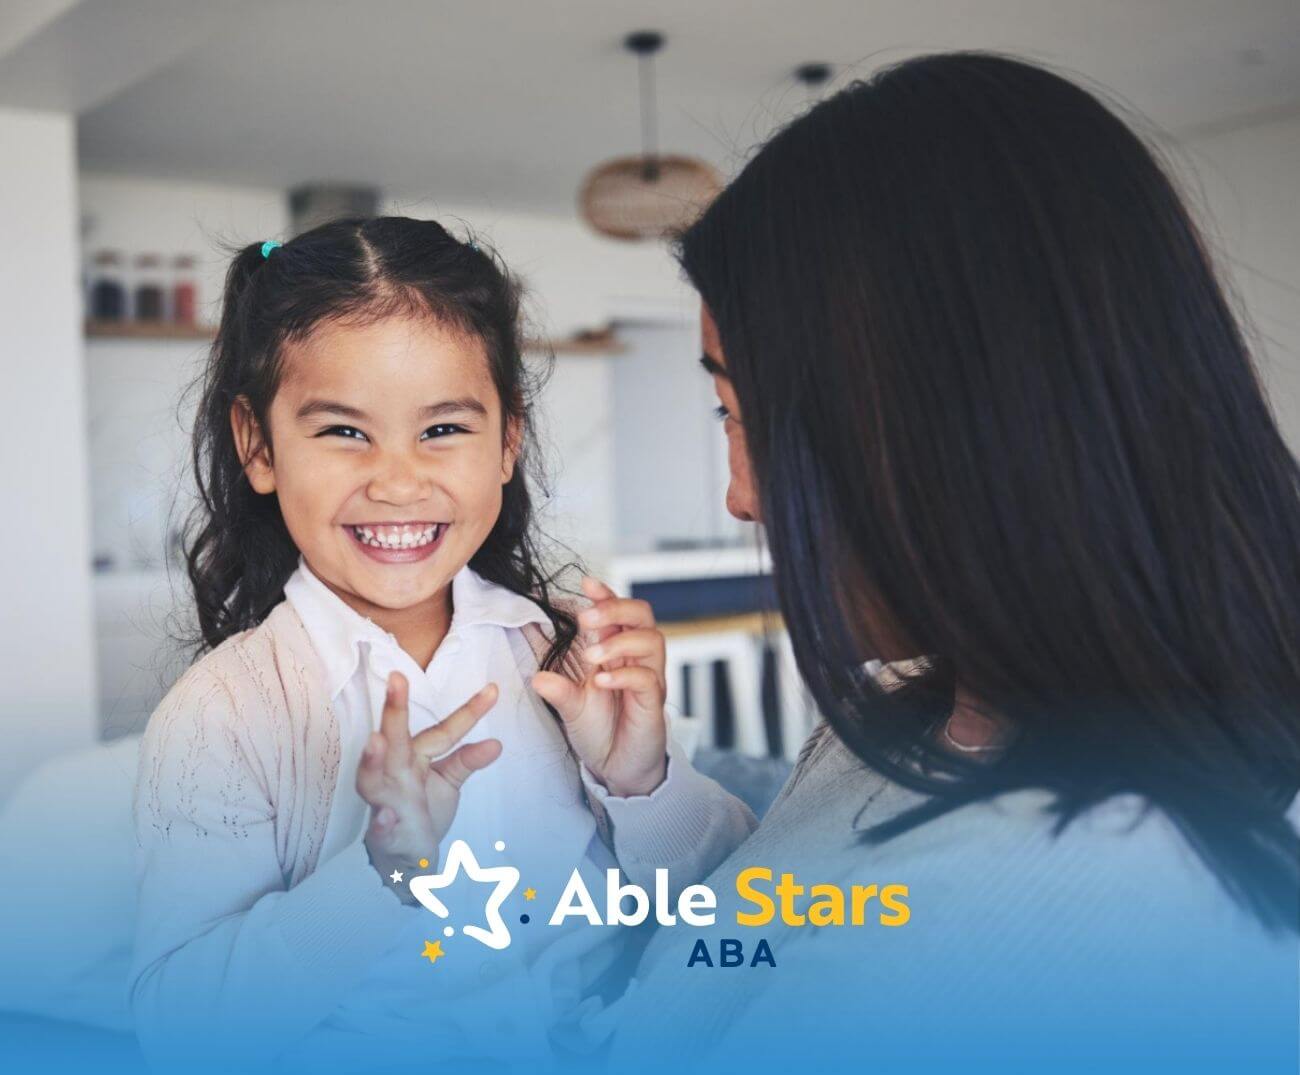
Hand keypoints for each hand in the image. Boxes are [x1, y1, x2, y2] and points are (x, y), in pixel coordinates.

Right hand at [357, 672, 500, 902]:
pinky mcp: (384, 835)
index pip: (444, 731)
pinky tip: (386, 816)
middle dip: (394, 710)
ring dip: (372, 759)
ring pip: (373, 778)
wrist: (403, 856)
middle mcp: (397, 773)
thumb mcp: (448, 780)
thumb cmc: (421, 809)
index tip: (493, 690)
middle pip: (396, 739)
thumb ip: (467, 761)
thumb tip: (497, 743)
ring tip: (375, 741)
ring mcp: (387, 802)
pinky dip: (381, 823)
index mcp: (415, 756)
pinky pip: (379, 828)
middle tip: (397, 680)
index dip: (469, 712)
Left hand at [532, 577, 667, 797]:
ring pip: (652, 640)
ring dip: (620, 641)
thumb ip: (558, 689)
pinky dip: (625, 675)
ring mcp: (648, 679)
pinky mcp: (653, 702)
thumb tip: (535, 676)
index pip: (619, 612)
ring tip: (593, 656)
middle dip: (615, 608)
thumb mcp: (571, 707)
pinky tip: (602, 681)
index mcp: (617, 651)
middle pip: (642, 615)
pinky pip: (648, 679)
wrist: (619, 768)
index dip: (606, 595)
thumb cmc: (600, 731)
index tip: (586, 583)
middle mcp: (636, 659)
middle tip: (587, 618)